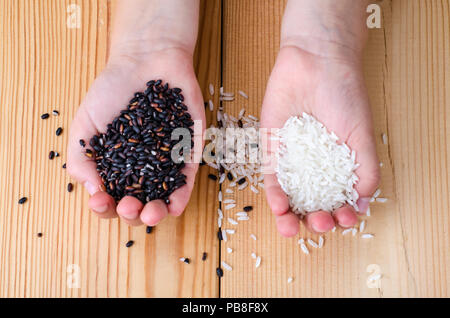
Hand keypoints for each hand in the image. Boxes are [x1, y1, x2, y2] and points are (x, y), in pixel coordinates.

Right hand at [67, 48, 204, 225]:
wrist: (145, 59)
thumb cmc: (112, 90)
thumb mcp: (86, 124)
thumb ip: (81, 158)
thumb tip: (93, 191)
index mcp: (115, 167)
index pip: (109, 198)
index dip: (104, 206)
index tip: (100, 200)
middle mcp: (141, 170)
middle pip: (137, 204)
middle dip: (131, 213)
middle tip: (127, 204)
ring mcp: (165, 162)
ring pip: (163, 198)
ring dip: (157, 212)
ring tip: (150, 211)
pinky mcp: (188, 151)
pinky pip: (187, 178)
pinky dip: (182, 195)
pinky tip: (174, 206)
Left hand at [261, 46, 379, 236]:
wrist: (317, 62)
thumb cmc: (344, 95)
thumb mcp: (362, 136)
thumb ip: (367, 171)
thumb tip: (363, 204)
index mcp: (338, 166)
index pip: (339, 200)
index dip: (342, 215)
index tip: (346, 218)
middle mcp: (314, 167)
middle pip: (313, 204)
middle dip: (317, 220)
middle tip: (323, 222)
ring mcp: (292, 160)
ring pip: (289, 197)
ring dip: (291, 217)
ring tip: (294, 227)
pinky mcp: (271, 149)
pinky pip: (271, 177)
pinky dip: (275, 195)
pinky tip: (280, 208)